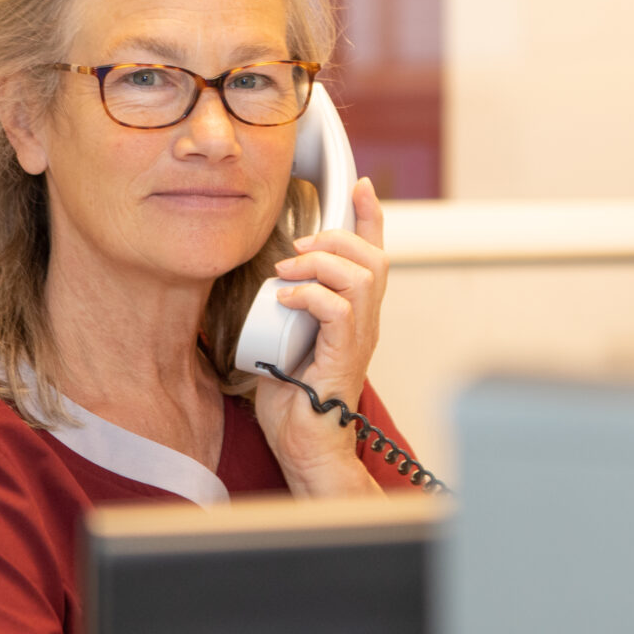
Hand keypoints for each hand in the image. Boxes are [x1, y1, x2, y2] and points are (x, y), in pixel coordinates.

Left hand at [253, 176, 388, 496]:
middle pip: (374, 256)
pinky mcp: (345, 356)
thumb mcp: (284, 338)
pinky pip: (340, 309)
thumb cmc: (294, 403)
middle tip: (300, 244)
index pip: (375, 255)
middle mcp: (366, 322)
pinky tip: (284, 299)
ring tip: (288, 271)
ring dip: (321, 262)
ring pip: (363, 275)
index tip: (362, 185)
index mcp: (356, 314)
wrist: (306, 447)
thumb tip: (258, 284)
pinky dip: (310, 295)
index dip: (371, 217)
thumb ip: (282, 311)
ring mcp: (360, 338)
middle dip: (337, 235)